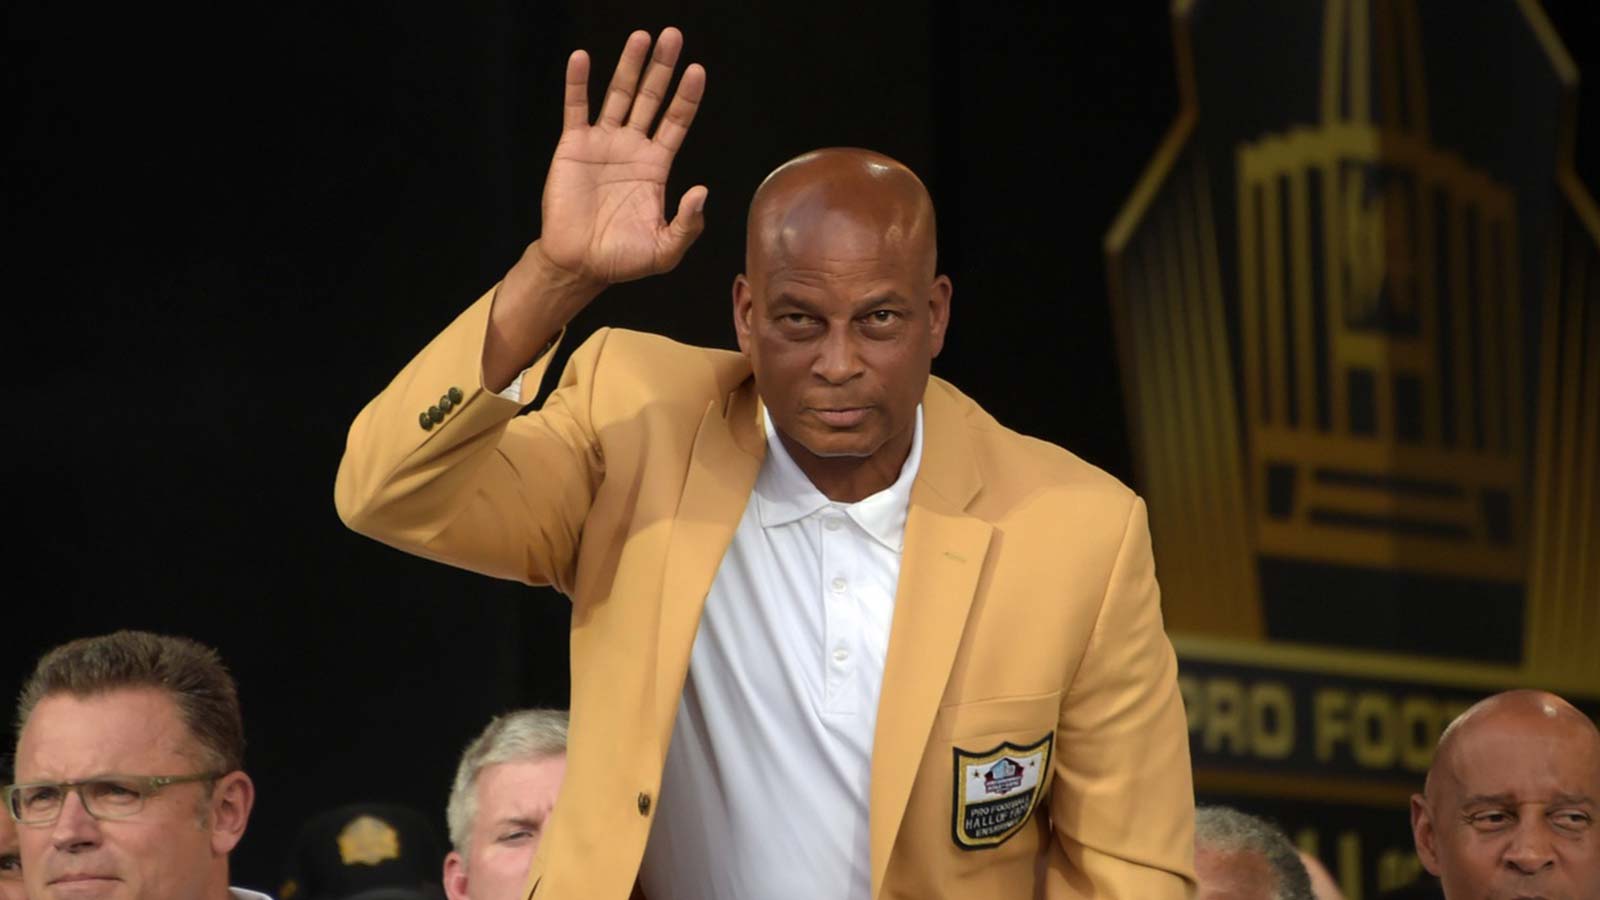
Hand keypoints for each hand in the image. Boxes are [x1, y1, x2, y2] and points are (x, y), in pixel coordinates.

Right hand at [539, 27, 707, 286]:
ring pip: (619, 95)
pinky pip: (576, 108)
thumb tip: (701, 192)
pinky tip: (583, 59)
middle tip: (672, 36)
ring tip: (641, 37)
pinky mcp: (573, 146)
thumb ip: (688, 225)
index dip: (687, 97)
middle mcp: (632, 148)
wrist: (578, 265)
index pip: (676, 122)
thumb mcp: (665, 250)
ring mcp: (602, 143)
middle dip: (662, 68)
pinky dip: (578, 83)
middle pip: (651, 98)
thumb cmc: (622, 260)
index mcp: (656, 166)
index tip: (697, 70)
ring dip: (629, 66)